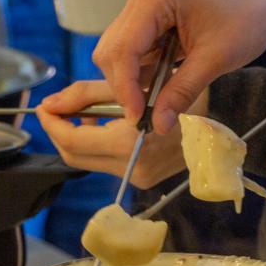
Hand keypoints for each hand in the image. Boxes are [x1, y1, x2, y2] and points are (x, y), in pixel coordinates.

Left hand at [35, 81, 192, 188]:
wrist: (220, 119)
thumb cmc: (184, 92)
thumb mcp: (134, 85)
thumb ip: (87, 95)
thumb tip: (51, 104)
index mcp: (130, 143)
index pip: (72, 140)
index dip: (52, 122)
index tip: (44, 105)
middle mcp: (132, 167)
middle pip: (75, 156)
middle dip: (61, 131)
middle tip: (57, 108)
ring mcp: (139, 178)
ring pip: (89, 162)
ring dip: (80, 136)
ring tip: (88, 112)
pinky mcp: (144, 180)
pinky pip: (108, 164)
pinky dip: (99, 144)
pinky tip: (109, 125)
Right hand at [92, 0, 265, 132]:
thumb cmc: (250, 16)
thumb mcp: (216, 59)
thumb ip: (181, 92)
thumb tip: (157, 126)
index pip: (123, 48)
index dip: (125, 88)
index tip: (137, 119)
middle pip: (113, 49)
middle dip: (125, 85)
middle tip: (147, 115)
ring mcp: (146, 1)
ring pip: (121, 50)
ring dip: (135, 78)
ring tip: (159, 100)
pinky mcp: (153, 11)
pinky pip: (137, 46)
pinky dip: (146, 68)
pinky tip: (165, 81)